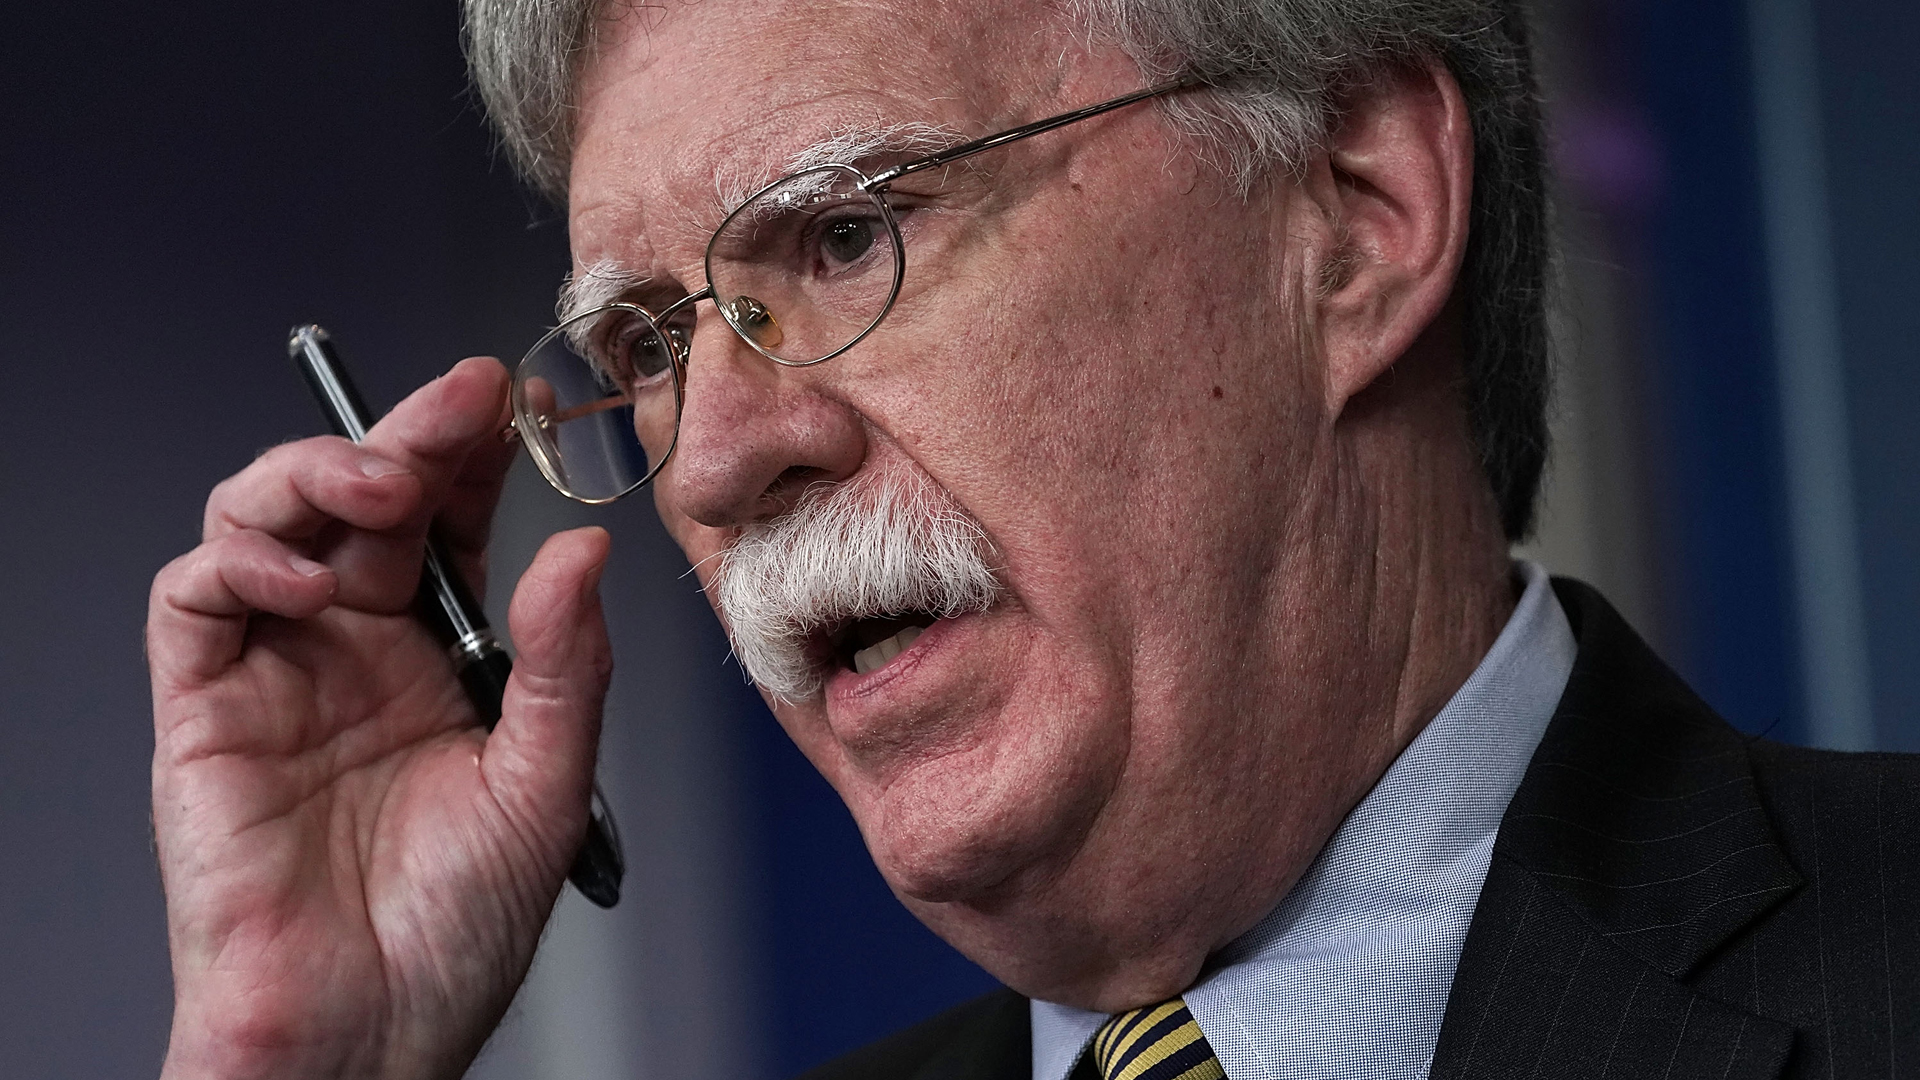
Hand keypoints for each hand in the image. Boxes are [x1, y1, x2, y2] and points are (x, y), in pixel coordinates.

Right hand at [147, 359, 612, 1079]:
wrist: (369, 1032)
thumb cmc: (456, 930)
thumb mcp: (543, 784)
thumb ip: (564, 663)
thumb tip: (582, 550)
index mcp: (442, 658)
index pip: (453, 524)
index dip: (476, 455)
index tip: (516, 399)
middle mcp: (357, 649)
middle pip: (364, 500)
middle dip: (407, 435)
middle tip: (459, 401)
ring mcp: (278, 671)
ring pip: (264, 519)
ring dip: (319, 476)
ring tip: (384, 487)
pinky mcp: (203, 708)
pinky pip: (194, 598)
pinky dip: (241, 558)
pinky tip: (307, 573)